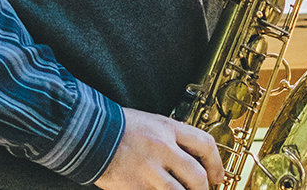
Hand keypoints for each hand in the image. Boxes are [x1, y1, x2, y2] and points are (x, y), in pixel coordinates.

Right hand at [94, 108, 221, 189]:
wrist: (87, 134)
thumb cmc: (116, 127)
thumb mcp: (149, 123)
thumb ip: (170, 139)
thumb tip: (189, 160)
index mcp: (167, 128)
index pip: (205, 144)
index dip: (216, 164)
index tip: (218, 177)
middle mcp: (162, 148)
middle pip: (197, 176)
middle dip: (204, 189)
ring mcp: (149, 170)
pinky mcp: (135, 187)